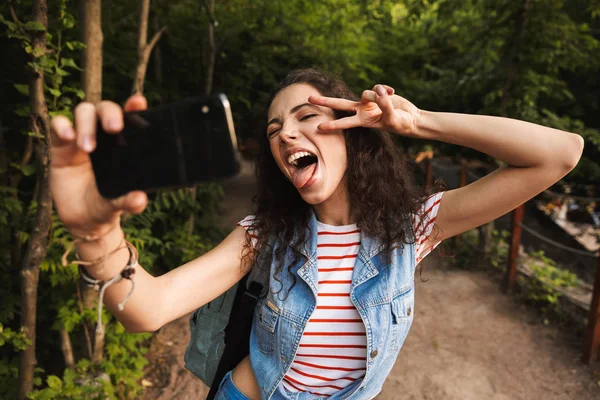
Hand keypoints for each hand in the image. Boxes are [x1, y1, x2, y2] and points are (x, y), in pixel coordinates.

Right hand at [50, 95, 148, 237]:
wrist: (83, 219)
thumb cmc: (107, 204)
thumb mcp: (118, 204)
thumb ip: (129, 201)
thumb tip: (140, 199)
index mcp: (125, 144)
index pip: (131, 118)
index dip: (135, 107)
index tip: (139, 102)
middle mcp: (104, 136)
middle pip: (106, 109)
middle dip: (110, 113)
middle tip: (114, 128)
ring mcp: (81, 137)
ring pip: (84, 112)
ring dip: (86, 125)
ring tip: (87, 148)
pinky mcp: (60, 145)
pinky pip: (58, 124)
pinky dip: (61, 126)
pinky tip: (67, 137)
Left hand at [308, 84, 420, 136]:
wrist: (410, 118)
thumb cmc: (401, 123)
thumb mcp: (393, 118)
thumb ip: (385, 106)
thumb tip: (378, 93)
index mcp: (363, 121)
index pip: (345, 122)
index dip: (333, 124)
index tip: (319, 127)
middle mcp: (362, 110)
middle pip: (340, 104)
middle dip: (325, 102)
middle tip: (309, 98)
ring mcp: (368, 101)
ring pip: (367, 92)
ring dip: (379, 95)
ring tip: (390, 98)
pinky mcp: (376, 93)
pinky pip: (379, 87)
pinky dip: (386, 90)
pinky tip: (393, 92)